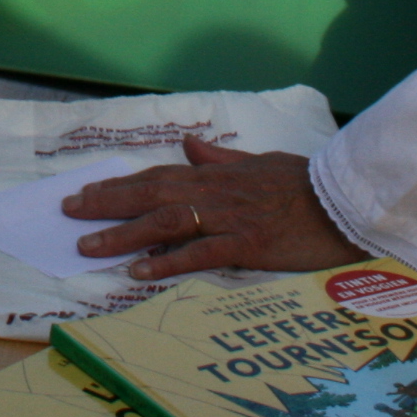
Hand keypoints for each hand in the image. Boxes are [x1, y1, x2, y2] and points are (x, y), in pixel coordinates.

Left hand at [63, 139, 366, 278]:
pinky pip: (199, 253)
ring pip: (164, 222)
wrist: (347, 200)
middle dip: (105, 203)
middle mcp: (215, 192)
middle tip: (69, 212)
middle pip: (149, 194)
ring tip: (87, 245)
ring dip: (122, 233)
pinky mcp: (247, 244)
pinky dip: (167, 261)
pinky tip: (138, 271)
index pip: (158, 176)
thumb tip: (189, 144)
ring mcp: (229, 217)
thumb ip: (222, 158)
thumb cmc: (306, 183)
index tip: (86, 191)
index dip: (120, 184)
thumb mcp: (261, 161)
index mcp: (217, 174)